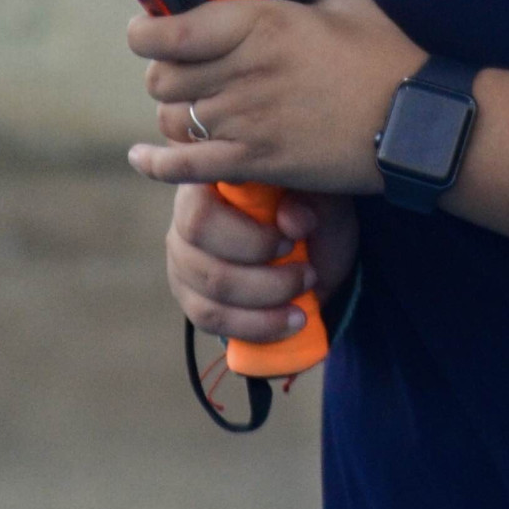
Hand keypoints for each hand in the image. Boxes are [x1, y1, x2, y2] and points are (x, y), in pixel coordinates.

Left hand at [126, 0, 424, 195]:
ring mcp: (246, 122)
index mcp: (261, 23)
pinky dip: (157, 165)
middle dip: (165, 74)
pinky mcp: (255, 163)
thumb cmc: (382, 56)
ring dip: (176, 114)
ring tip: (195, 110)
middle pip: (162, 79)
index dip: (145, 33)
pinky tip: (141, 159)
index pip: (169, 31)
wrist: (411, 122)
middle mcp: (244, 71)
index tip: (147, 32)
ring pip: (171, 120)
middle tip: (186, 72)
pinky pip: (184, 168)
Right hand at [163, 179, 360, 345]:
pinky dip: (254, 327)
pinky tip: (289, 323)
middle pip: (201, 264)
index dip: (245, 237)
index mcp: (210, 182)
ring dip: (263, 305)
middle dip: (261, 278)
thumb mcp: (324, 198)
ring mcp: (184, 260)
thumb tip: (290, 220)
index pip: (200, 215)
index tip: (291, 240)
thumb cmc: (312, 210)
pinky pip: (210, 321)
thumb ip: (309, 200)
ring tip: (304, 300)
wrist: (318, 248)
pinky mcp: (192, 297)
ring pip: (208, 297)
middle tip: (308, 274)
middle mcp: (186, 220)